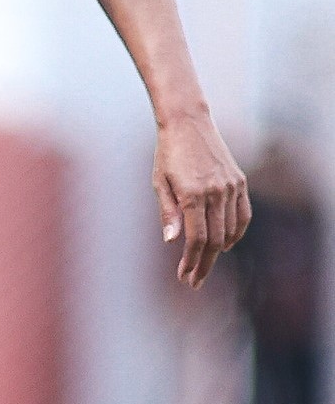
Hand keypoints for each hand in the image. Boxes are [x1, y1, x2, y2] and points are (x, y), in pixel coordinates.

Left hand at [152, 111, 249, 288]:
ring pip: (230, 230)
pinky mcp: (240, 182)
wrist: (188, 123)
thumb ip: (168, 212)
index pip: (196, 239)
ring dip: (219, 251)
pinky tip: (225, 244)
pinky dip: (236, 233)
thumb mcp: (160, 182)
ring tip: (204, 264)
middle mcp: (216, 192)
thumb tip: (171, 241)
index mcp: (192, 194)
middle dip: (204, 264)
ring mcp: (231, 187)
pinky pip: (243, 215)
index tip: (184, 277)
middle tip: (194, 280)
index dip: (191, 261)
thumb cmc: (167, 153)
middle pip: (215, 240)